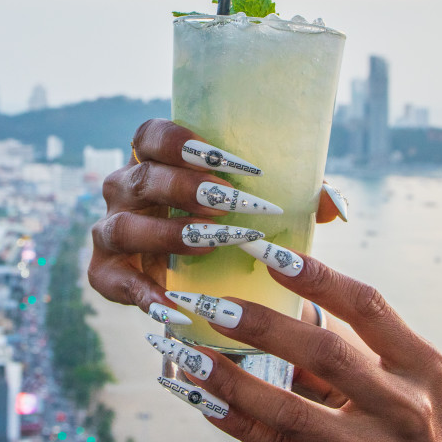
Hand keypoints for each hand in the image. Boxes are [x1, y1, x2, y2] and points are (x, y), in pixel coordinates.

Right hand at [88, 119, 345, 316]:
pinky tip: (176, 306)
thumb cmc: (233, 226)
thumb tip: (335, 204)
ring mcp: (110, 232)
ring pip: (126, 227)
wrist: (205, 281)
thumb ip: (297, 199)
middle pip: (142, 178)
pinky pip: (117, 283)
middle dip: (185, 188)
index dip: (180, 142)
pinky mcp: (106, 275)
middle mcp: (125, 190)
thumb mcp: (262, 208)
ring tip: (214, 242)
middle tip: (229, 201)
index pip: (151, 136)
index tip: (226, 159)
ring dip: (170, 233)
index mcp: (155, 161)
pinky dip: (145, 295)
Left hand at [190, 256, 441, 441]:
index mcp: (420, 364)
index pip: (367, 305)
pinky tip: (204, 399)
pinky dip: (237, 422)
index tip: (266, 249)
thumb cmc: (408, 418)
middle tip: (210, 304)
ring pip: (291, 411)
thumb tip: (277, 280)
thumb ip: (354, 339)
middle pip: (327, 354)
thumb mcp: (406, 377)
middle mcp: (403, 407)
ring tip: (189, 354)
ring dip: (232, 380)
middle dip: (262, 326)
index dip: (316, 275)